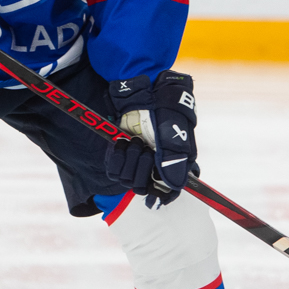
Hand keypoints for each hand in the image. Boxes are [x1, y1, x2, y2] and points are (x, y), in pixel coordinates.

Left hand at [104, 71, 198, 205]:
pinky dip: (116, 157)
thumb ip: (174, 160)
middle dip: (142, 169)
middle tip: (146, 149)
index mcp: (174, 164)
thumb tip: (174, 186)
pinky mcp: (122, 154)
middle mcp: (155, 166)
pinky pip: (114, 170)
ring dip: (130, 160)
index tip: (154, 198)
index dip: (160, 196)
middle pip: (143, 187)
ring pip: (128, 180)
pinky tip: (123, 143)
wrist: (145, 90)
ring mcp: (138, 160)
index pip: (168, 192)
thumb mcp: (174, 133)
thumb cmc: (166, 110)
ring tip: (135, 141)